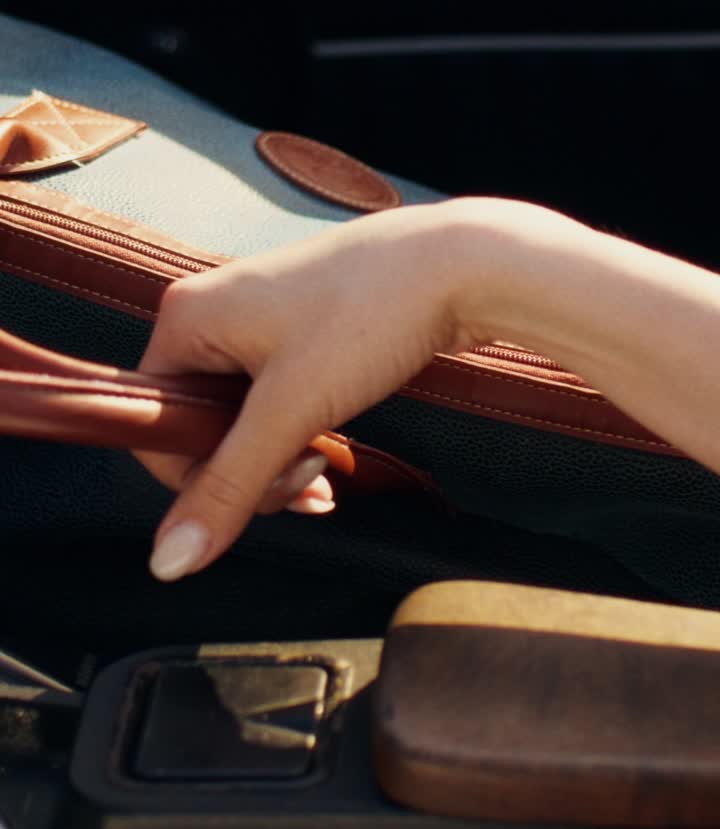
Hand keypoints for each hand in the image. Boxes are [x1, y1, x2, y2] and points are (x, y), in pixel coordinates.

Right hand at [135, 202, 487, 580]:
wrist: (461, 265)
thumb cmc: (371, 318)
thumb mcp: (292, 410)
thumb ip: (228, 487)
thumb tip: (168, 562)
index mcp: (186, 318)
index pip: (154, 427)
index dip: (200, 477)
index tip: (266, 482)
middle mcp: (210, 312)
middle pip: (197, 428)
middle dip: (249, 471)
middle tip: (309, 475)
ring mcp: (254, 319)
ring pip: (239, 420)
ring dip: (278, 459)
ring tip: (328, 468)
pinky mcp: (296, 330)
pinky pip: (272, 402)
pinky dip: (297, 436)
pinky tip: (333, 459)